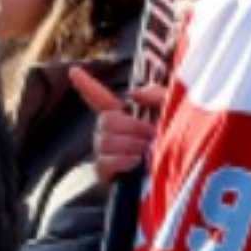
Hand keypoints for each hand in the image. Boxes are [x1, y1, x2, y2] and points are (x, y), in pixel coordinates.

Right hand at [70, 66, 165, 184]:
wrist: (176, 180)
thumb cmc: (176, 145)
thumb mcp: (173, 115)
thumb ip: (158, 96)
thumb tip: (131, 94)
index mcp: (123, 118)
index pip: (100, 99)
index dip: (87, 85)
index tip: (74, 70)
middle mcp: (108, 134)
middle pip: (106, 120)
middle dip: (132, 126)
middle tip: (152, 136)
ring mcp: (104, 153)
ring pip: (106, 140)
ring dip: (131, 145)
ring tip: (148, 152)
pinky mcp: (104, 173)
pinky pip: (104, 161)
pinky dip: (122, 160)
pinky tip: (136, 162)